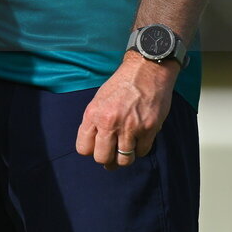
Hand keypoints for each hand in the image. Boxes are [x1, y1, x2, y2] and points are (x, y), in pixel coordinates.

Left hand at [75, 53, 178, 169]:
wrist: (146, 70)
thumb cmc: (122, 84)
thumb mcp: (100, 99)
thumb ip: (95, 121)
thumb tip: (95, 146)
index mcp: (93, 113)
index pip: (83, 148)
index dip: (91, 150)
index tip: (98, 146)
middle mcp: (109, 122)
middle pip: (102, 158)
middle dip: (107, 158)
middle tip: (113, 151)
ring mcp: (129, 127)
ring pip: (123, 161)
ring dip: (125, 156)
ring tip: (127, 146)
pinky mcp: (148, 129)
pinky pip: (142, 152)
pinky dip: (140, 149)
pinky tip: (140, 138)